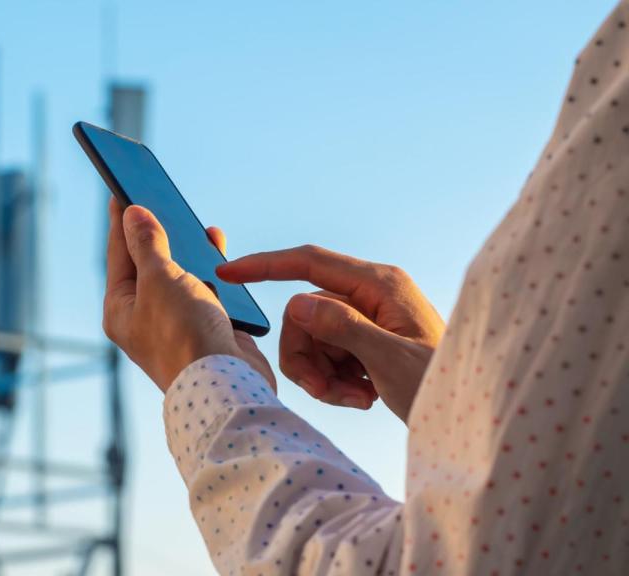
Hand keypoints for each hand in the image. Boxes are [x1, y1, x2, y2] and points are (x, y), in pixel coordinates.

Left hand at [102, 199, 274, 391]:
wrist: (226, 384)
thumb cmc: (184, 334)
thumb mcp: (159, 279)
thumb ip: (147, 244)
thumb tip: (131, 214)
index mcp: (120, 308)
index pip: (118, 253)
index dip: (122, 218)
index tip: (122, 187)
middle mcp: (144, 316)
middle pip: (149, 263)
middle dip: (159, 231)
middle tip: (160, 197)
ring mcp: (175, 324)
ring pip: (181, 276)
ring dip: (190, 250)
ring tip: (196, 225)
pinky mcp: (205, 329)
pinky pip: (206, 290)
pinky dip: (213, 270)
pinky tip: (219, 253)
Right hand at [217, 245, 442, 422]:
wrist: (468, 419)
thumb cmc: (442, 386)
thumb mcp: (391, 361)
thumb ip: (343, 328)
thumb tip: (297, 304)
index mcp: (380, 284)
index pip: (310, 262)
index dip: (265, 265)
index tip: (228, 273)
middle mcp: (371, 294)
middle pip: (304, 313)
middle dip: (306, 356)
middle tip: (326, 392)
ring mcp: (367, 318)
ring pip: (311, 338)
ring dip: (322, 374)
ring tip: (353, 399)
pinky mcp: (365, 341)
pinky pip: (326, 355)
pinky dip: (335, 381)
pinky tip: (363, 397)